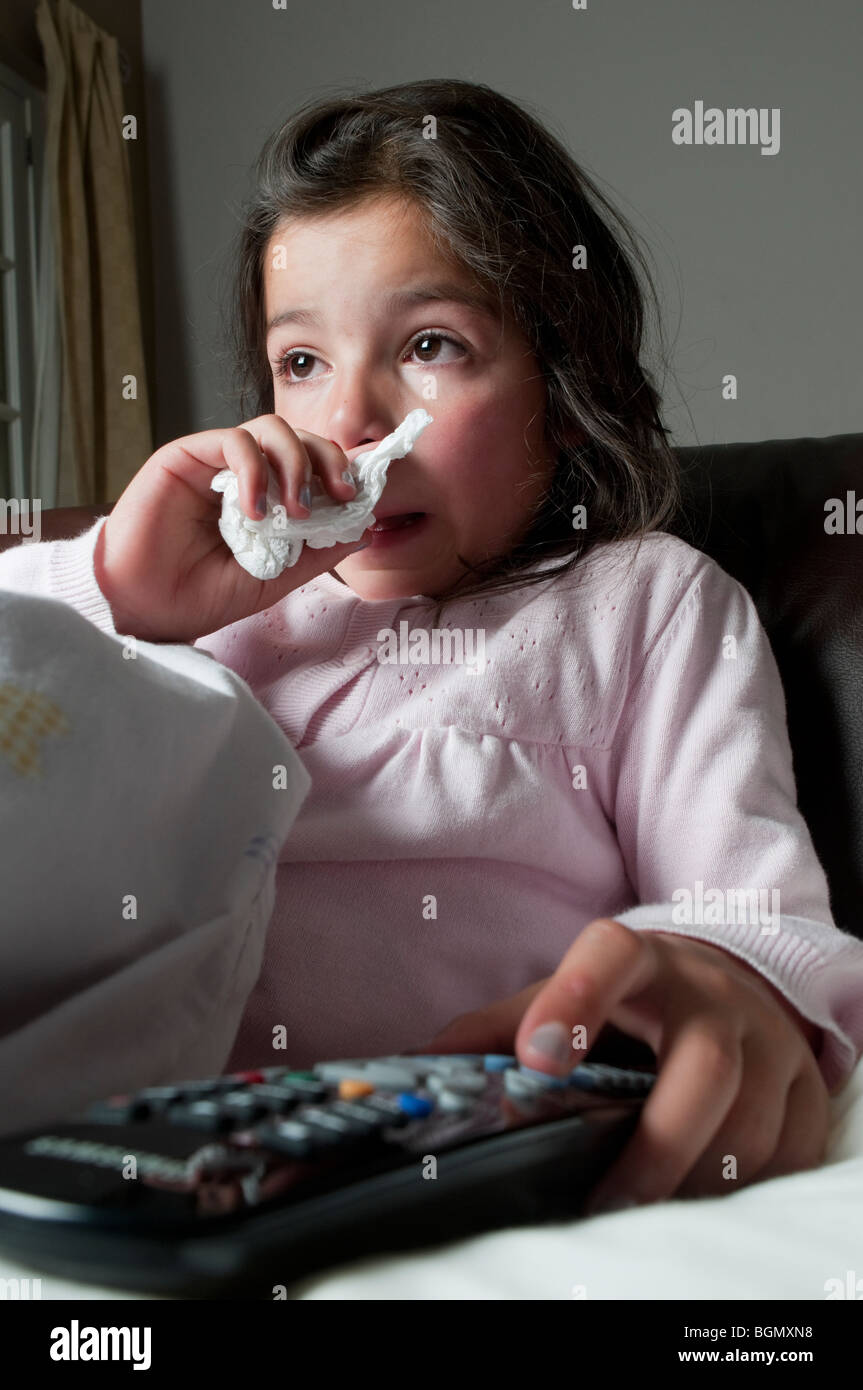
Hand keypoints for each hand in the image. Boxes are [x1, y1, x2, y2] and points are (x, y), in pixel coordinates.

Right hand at [94, 415, 368, 641]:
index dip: (340, 472)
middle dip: (329, 460)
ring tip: (294, 509)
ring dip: (295, 464)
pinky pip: (233, 441)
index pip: (313, 465)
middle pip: (300, 437)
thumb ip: (315, 553)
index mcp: (268, 498)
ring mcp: (215, 463)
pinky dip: (254, 470)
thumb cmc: (200, 596)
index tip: (360, 499)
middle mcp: (245, 474)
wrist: (145, 609)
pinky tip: (253, 510)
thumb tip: (365, 529)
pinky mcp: (186, 455)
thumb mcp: (273, 580)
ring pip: (271, 428)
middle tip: (341, 495)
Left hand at [425, 917, 830, 1212]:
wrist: (729, 987)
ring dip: (698, 1179)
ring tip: (645, 1209)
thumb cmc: (630, 1003)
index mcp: (641, 960)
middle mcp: (713, 994)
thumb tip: (412, 1067)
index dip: (574, 1000)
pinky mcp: (807, 1087)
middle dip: (658, 1141)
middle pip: (706, 1065)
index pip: (611, 956)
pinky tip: (702, 1199)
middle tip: (605, 1201)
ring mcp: (769, 1039)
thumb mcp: (565, 997)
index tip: (535, 1060)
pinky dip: (746, 1187)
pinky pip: (789, 1152)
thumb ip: (497, 1029)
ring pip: (753, 1123)